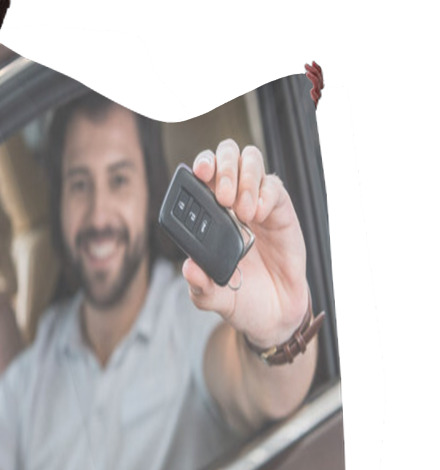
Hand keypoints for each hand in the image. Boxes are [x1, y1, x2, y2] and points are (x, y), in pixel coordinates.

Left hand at [183, 139, 309, 347]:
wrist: (273, 313)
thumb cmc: (240, 298)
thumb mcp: (212, 298)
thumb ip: (199, 285)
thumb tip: (189, 268)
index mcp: (208, 217)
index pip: (202, 177)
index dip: (200, 167)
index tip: (199, 174)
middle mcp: (231, 203)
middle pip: (226, 156)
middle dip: (223, 166)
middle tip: (223, 197)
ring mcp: (257, 204)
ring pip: (251, 161)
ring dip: (245, 178)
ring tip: (242, 211)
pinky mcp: (281, 211)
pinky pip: (273, 186)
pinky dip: (265, 194)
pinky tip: (258, 214)